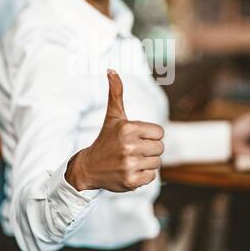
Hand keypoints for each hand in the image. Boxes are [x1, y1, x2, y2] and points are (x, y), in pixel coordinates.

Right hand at [66, 69, 163, 191]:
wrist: (89, 167)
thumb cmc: (105, 138)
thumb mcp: (112, 116)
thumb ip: (116, 93)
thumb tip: (111, 69)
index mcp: (128, 128)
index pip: (160, 132)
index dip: (150, 135)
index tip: (136, 138)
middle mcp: (129, 146)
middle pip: (160, 148)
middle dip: (149, 149)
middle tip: (133, 150)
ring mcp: (129, 164)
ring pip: (157, 162)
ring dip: (146, 162)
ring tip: (130, 160)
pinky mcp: (131, 181)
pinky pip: (152, 177)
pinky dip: (143, 175)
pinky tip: (130, 171)